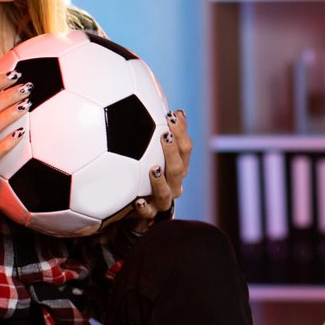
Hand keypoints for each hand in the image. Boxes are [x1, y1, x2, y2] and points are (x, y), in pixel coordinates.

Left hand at [114, 109, 192, 231]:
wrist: (142, 207)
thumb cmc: (148, 173)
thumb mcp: (155, 152)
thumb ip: (166, 133)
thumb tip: (176, 110)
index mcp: (178, 166)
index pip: (186, 148)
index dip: (181, 132)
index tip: (172, 115)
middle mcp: (174, 183)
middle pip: (178, 168)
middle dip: (172, 151)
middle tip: (163, 134)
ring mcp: (162, 200)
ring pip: (166, 192)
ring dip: (160, 180)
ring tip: (153, 168)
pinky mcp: (149, 214)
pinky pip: (148, 214)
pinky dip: (144, 207)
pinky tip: (138, 201)